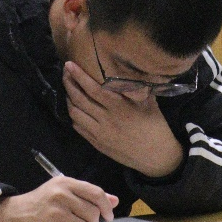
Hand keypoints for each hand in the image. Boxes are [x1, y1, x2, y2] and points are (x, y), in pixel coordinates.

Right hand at [0, 178, 117, 221]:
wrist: (12, 216)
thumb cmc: (40, 204)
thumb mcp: (62, 192)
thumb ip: (88, 196)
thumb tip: (114, 201)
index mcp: (65, 183)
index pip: (96, 193)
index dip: (106, 207)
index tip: (108, 217)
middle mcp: (61, 195)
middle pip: (93, 214)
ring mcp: (56, 213)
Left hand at [63, 60, 183, 178]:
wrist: (156, 158)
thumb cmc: (155, 127)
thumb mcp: (149, 103)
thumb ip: (137, 87)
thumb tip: (128, 68)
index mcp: (119, 108)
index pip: (93, 89)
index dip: (79, 76)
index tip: (69, 64)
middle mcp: (106, 120)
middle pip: (79, 99)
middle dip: (68, 84)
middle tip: (65, 73)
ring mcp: (99, 133)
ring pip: (75, 114)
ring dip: (68, 99)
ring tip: (68, 89)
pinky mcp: (97, 144)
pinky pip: (78, 127)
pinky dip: (73, 115)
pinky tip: (74, 107)